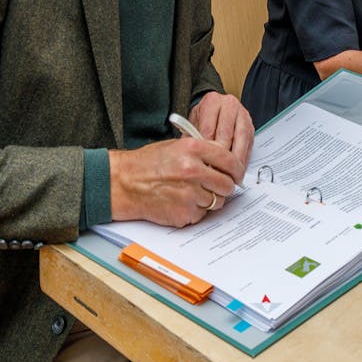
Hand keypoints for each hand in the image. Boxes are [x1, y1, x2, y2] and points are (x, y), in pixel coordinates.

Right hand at [108, 137, 244, 226]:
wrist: (124, 183)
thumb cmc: (148, 164)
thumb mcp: (177, 146)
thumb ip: (203, 152)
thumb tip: (227, 162)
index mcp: (193, 149)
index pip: (230, 161)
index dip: (236, 170)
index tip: (236, 175)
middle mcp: (193, 170)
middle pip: (227, 185)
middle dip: (224, 187)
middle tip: (216, 187)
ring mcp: (189, 194)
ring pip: (216, 202)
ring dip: (208, 200)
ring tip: (190, 192)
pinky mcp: (184, 212)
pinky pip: (201, 214)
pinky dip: (195, 210)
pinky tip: (180, 201)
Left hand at [190, 91, 254, 166]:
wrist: (212, 111)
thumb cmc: (201, 120)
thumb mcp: (192, 126)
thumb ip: (194, 140)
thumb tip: (198, 161)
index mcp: (212, 102)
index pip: (208, 129)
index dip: (206, 151)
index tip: (204, 166)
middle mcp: (229, 104)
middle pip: (226, 134)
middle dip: (221, 157)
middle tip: (216, 173)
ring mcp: (242, 114)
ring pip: (241, 139)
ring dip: (236, 160)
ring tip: (230, 175)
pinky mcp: (251, 126)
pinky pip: (249, 144)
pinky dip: (243, 159)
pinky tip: (237, 169)